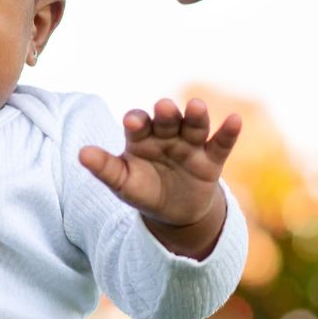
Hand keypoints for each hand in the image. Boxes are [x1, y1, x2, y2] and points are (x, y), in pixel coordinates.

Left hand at [79, 99, 240, 256]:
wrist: (173, 212)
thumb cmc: (143, 190)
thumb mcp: (122, 183)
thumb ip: (105, 168)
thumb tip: (82, 154)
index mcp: (141, 138)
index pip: (138, 124)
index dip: (136, 122)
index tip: (132, 122)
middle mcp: (166, 135)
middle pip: (167, 120)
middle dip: (166, 114)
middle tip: (163, 107)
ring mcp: (190, 145)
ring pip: (194, 125)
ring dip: (196, 115)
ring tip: (197, 106)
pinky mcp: (211, 159)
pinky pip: (221, 143)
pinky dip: (229, 132)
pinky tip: (235, 120)